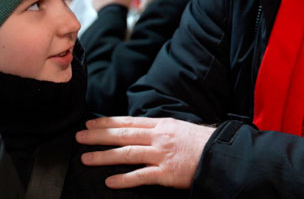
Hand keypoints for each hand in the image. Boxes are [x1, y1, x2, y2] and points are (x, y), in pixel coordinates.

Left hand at [76, 116, 214, 188]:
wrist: (222, 154)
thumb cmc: (203, 143)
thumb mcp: (181, 128)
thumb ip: (161, 130)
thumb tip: (144, 131)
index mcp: (162, 125)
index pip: (129, 121)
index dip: (107, 122)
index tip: (91, 123)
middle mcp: (159, 137)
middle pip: (123, 134)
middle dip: (98, 135)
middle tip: (80, 136)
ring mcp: (162, 155)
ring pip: (127, 153)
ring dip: (104, 156)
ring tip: (86, 158)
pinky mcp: (166, 174)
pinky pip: (141, 176)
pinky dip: (124, 179)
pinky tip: (109, 181)